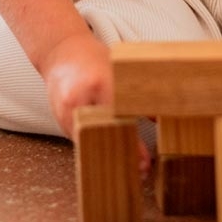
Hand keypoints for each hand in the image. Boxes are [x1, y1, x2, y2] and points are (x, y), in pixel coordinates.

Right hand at [40, 32, 151, 174]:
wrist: (59, 51)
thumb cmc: (93, 58)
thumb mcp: (119, 70)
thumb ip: (137, 94)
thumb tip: (162, 117)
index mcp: (99, 83)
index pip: (120, 120)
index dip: (134, 143)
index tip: (145, 161)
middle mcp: (79, 100)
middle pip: (104, 138)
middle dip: (123, 156)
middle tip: (141, 170)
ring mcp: (66, 113)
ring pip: (90, 144)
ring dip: (109, 157)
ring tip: (129, 168)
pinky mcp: (60, 121)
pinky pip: (80, 141)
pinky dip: (96, 148)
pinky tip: (110, 157)